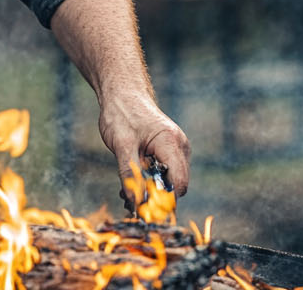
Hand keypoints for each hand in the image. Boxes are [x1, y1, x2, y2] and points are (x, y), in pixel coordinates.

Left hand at [97, 89, 191, 207]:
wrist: (123, 93)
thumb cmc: (122, 114)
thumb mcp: (122, 146)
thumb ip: (130, 175)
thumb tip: (136, 203)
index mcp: (171, 143)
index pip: (179, 183)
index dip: (164, 200)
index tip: (144, 210)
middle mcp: (180, 147)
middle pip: (175, 184)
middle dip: (155, 197)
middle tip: (129, 201)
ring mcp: (177, 148)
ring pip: (170, 180)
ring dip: (150, 189)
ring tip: (126, 190)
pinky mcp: (170, 150)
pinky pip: (165, 172)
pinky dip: (150, 180)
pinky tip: (132, 180)